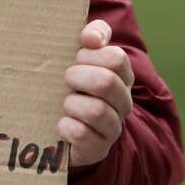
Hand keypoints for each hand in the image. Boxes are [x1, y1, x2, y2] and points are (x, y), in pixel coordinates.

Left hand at [58, 20, 133, 168]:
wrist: (64, 126)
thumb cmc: (73, 82)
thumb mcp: (82, 54)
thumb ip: (93, 35)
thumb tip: (91, 37)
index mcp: (121, 76)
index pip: (116, 58)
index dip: (91, 54)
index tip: (75, 56)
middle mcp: (123, 102)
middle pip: (107, 82)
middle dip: (78, 77)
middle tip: (66, 79)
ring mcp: (112, 127)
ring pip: (97, 111)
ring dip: (72, 103)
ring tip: (64, 103)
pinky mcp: (98, 148)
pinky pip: (83, 136)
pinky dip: (66, 127)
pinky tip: (61, 123)